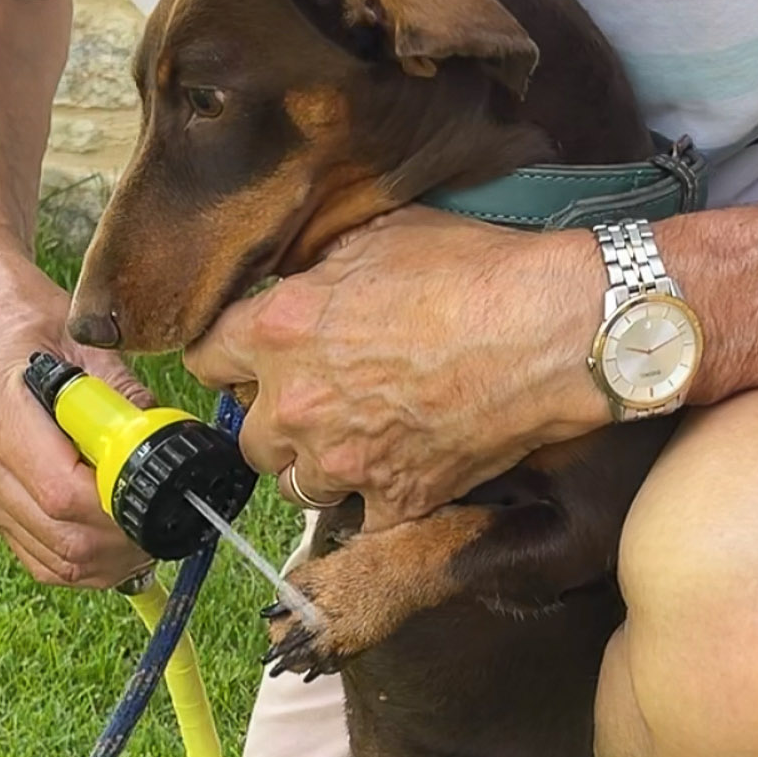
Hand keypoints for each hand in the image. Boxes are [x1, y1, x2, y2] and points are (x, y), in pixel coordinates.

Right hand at [0, 247, 153, 586]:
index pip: (64, 494)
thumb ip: (123, 393)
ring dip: (106, 560)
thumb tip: (165, 440)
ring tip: (142, 532)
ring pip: (51, 560)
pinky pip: (35, 555)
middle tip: (164, 524)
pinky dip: (79, 558)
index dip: (119, 510)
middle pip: (61, 538)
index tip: (159, 499)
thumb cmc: (19, 312)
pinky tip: (108, 537)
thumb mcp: (80, 337)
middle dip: (122, 544)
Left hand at [184, 208, 609, 527]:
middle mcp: (297, 404)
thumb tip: (295, 279)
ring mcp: (344, 461)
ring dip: (319, 467)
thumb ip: (316, 270)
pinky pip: (361, 519)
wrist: (550, 329)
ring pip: (296, 486)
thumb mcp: (378, 238)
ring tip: (357, 442)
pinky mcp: (395, 500)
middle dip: (277, 422)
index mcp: (280, 330)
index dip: (228, 358)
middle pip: (250, 437)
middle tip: (317, 403)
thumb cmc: (473, 270)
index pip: (207, 359)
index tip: (245, 361)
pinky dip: (376, 502)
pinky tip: (401, 472)